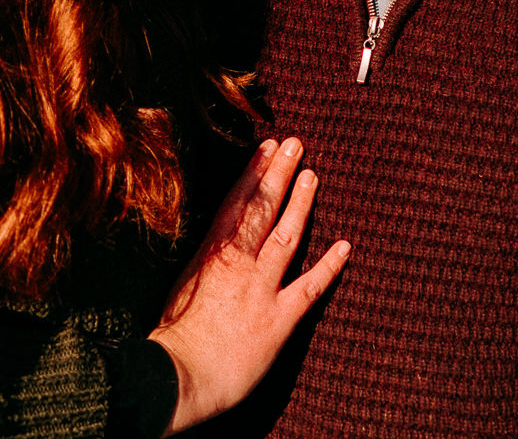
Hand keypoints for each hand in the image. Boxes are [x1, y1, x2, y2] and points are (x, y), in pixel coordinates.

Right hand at [148, 137, 349, 433]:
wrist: (180, 373)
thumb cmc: (173, 336)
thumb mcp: (181, 286)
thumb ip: (203, 263)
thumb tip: (212, 245)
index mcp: (211, 254)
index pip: (236, 203)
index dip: (254, 173)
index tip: (266, 148)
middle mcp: (239, 264)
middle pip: (262, 209)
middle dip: (279, 174)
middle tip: (295, 144)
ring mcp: (262, 289)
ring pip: (287, 236)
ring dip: (301, 204)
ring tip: (313, 175)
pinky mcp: (279, 319)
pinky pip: (309, 288)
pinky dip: (329, 268)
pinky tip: (345, 247)